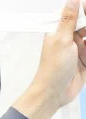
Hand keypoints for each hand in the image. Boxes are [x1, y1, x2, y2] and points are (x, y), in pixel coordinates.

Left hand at [12, 0, 85, 118]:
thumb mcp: (61, 40)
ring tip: (83, 52)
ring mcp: (79, 50)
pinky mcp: (85, 61)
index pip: (77, 15)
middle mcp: (70, 39)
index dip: (84, 13)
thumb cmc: (52, 68)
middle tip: (83, 40)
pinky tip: (85, 58)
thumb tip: (72, 1)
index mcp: (60, 32)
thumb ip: (69, 20)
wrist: (54, 93)